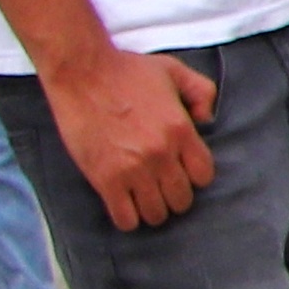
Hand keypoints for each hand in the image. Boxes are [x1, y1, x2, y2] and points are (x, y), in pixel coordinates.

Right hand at [47, 44, 217, 230]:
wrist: (81, 71)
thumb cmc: (126, 70)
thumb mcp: (174, 71)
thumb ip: (201, 92)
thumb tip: (206, 119)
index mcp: (182, 131)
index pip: (203, 176)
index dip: (193, 177)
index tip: (180, 171)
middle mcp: (162, 154)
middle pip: (181, 199)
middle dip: (173, 196)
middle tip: (160, 186)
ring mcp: (133, 169)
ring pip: (156, 213)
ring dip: (152, 209)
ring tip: (142, 198)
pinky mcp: (105, 179)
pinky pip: (125, 218)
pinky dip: (127, 218)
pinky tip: (123, 206)